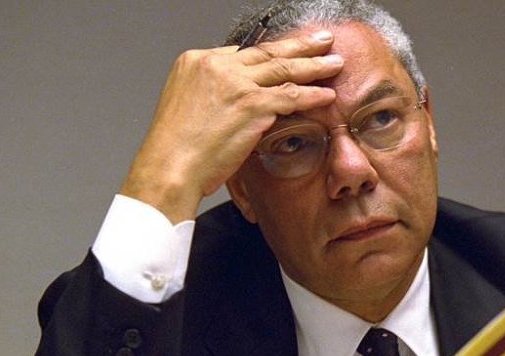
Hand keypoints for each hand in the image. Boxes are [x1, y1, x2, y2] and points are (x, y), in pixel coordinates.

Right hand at [120, 31, 343, 222]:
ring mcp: (235, 82)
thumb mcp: (184, 105)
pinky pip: (290, 96)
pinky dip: (312, 95)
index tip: (286, 55)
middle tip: (322, 40)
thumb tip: (231, 94)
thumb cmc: (175, 149)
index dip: (268, 56)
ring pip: (284, 68)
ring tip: (334, 63)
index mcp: (195, 61)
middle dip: (299, 46)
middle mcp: (215, 64)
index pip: (241, 53)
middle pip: (267, 52)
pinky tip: (327, 95)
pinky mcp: (251, 104)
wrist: (170, 167)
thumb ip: (210, 92)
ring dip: (314, 65)